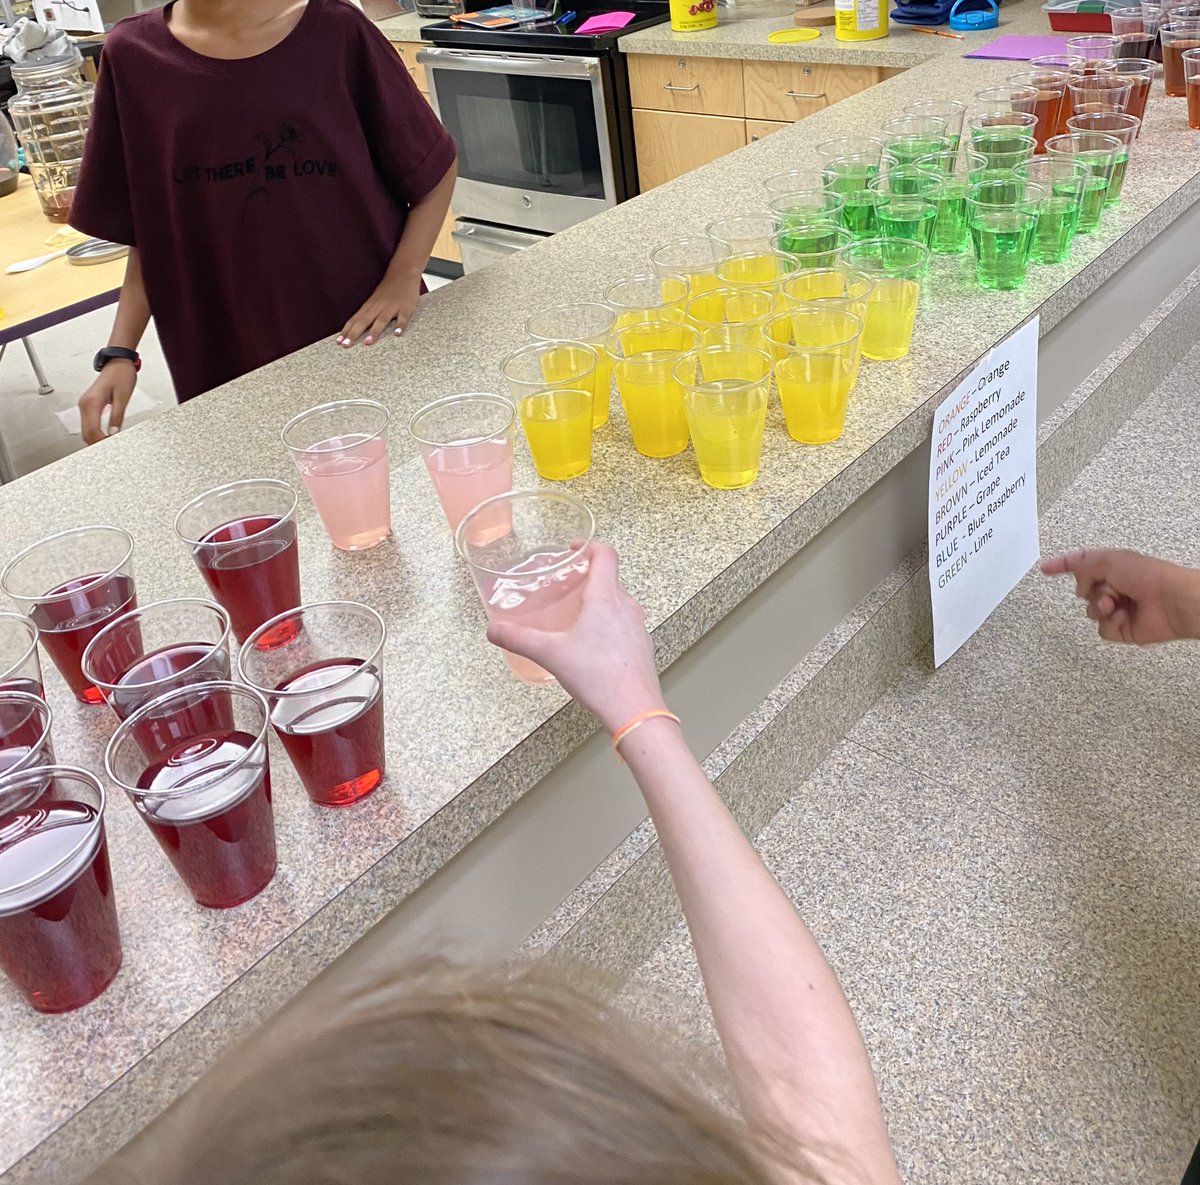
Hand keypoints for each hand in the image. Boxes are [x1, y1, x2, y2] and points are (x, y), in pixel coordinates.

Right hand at [79, 362, 136, 444]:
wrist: (117, 363)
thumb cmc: (121, 375)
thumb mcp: (123, 398)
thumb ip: (117, 416)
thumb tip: (114, 432)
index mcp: (91, 403)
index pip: (91, 430)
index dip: (100, 442)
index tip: (110, 447)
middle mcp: (84, 404)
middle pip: (86, 433)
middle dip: (96, 443)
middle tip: (111, 450)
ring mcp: (85, 405)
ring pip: (86, 430)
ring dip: (95, 439)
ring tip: (109, 444)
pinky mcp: (88, 405)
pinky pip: (89, 423)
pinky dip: (95, 432)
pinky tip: (105, 436)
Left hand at [335, 272, 420, 346]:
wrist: (403, 272)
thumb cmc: (388, 290)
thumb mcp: (374, 300)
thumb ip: (367, 313)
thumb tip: (355, 327)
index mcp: (369, 306)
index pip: (355, 319)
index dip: (346, 330)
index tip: (338, 342)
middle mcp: (378, 307)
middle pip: (364, 321)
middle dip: (354, 333)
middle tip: (346, 346)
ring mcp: (392, 307)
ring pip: (381, 320)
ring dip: (374, 331)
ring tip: (367, 343)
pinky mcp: (405, 308)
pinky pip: (403, 318)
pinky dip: (400, 326)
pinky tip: (397, 335)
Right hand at [485, 542, 667, 732]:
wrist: (633, 709)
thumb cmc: (598, 676)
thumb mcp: (550, 654)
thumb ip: (519, 639)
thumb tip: (494, 630)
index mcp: (606, 597)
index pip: (605, 554)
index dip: (589, 546)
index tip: (573, 550)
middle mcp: (627, 607)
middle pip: (610, 578)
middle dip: (587, 577)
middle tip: (566, 586)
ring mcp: (637, 627)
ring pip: (618, 602)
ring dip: (599, 601)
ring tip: (576, 615)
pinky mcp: (641, 646)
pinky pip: (624, 624)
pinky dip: (608, 624)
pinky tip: (592, 645)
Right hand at [1041, 548, 1199, 644]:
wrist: (1168, 601)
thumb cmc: (1146, 576)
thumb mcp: (1108, 560)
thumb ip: (1083, 566)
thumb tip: (1079, 585)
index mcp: (1112, 567)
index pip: (1080, 564)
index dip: (1062, 565)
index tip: (1045, 569)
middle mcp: (1114, 587)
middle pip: (1083, 590)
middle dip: (1090, 590)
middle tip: (1107, 588)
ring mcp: (1117, 608)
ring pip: (1090, 611)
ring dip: (1100, 606)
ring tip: (1116, 603)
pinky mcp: (1121, 628)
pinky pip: (1101, 629)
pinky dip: (1110, 622)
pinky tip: (1124, 616)